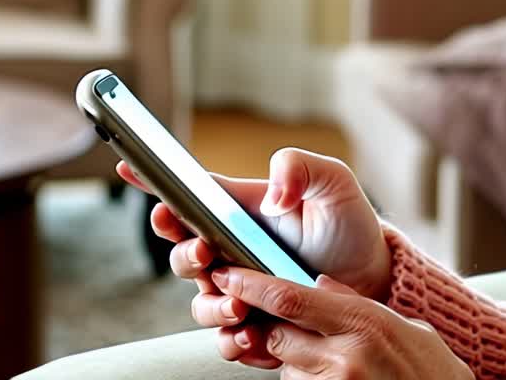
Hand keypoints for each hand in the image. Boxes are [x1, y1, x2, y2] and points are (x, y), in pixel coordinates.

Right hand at [116, 148, 391, 366]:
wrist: (374, 279)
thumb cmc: (348, 225)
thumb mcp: (333, 182)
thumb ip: (299, 167)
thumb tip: (273, 194)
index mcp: (238, 211)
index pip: (186, 196)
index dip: (152, 182)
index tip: (131, 171)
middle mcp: (230, 251)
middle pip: (182, 255)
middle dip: (184, 254)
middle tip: (205, 252)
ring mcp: (240, 290)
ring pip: (201, 302)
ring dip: (211, 304)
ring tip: (240, 304)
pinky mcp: (256, 324)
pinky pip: (227, 339)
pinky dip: (232, 340)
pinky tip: (252, 334)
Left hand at [211, 267, 472, 378]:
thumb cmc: (435, 372)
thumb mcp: (405, 327)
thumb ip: (357, 304)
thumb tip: (320, 284)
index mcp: (363, 322)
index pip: (289, 298)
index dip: (250, 285)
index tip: (226, 274)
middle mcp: (345, 357)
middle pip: (276, 336)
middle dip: (273, 331)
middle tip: (291, 328)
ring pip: (287, 370)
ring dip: (297, 364)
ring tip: (338, 365)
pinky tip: (340, 379)